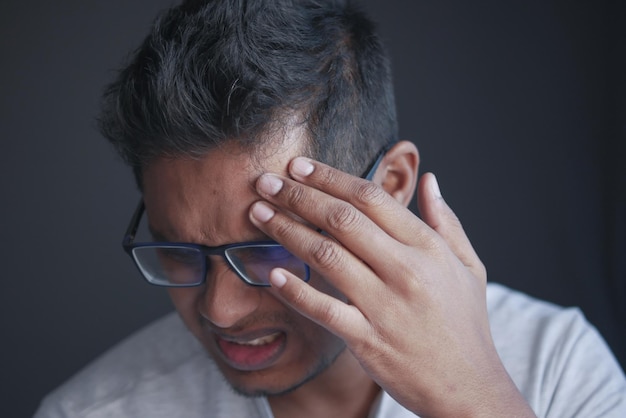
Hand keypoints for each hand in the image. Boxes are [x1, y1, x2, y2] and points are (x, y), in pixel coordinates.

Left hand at [249, 156, 534, 416]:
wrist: (469, 387)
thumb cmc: (465, 323)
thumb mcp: (468, 265)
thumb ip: (446, 219)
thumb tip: (429, 178)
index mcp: (427, 247)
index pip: (371, 198)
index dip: (330, 177)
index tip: (299, 166)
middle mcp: (405, 270)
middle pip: (342, 220)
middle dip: (298, 195)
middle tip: (266, 181)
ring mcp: (385, 306)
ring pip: (326, 256)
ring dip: (286, 231)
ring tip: (259, 213)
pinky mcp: (368, 340)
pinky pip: (324, 309)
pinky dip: (295, 290)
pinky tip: (271, 273)